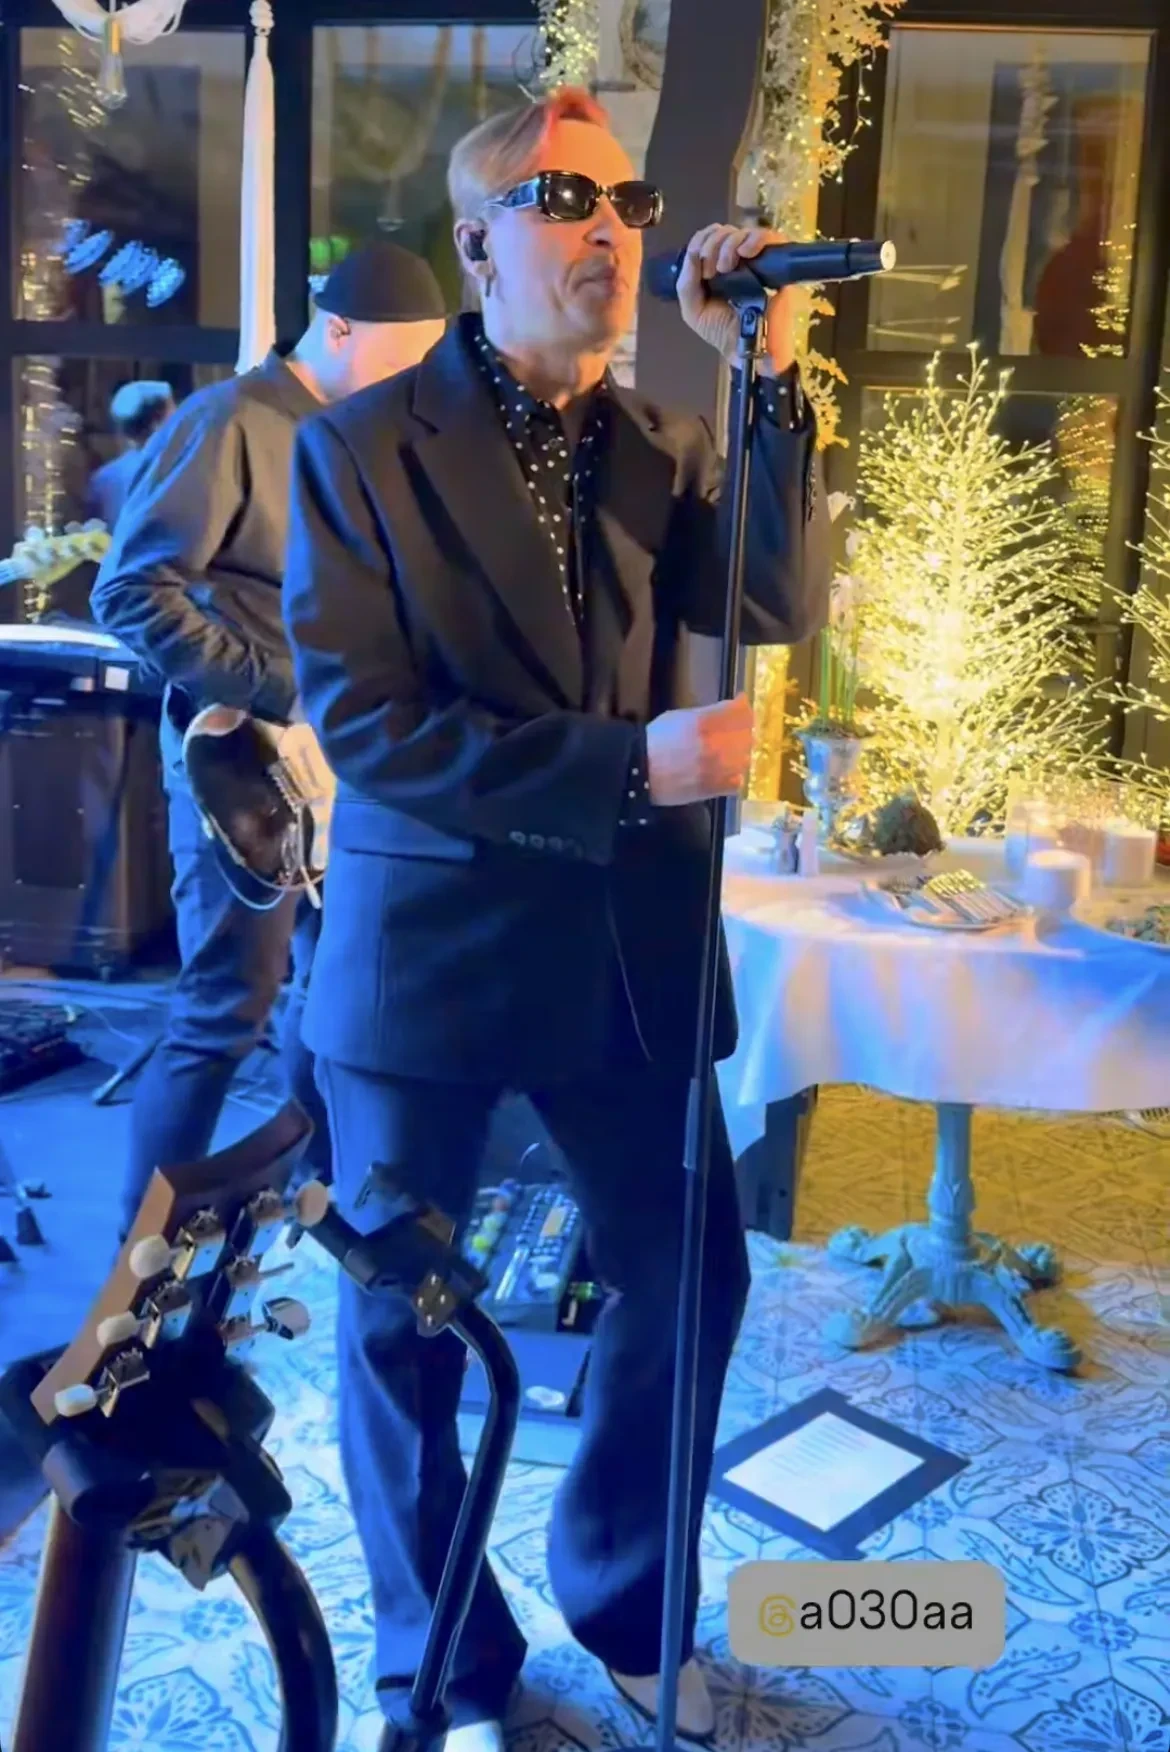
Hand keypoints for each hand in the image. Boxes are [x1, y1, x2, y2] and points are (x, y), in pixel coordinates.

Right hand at [645, 694, 753, 806]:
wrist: (640, 771)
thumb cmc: (657, 740)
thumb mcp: (680, 717)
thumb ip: (709, 713)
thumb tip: (732, 707)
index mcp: (704, 723)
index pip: (740, 713)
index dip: (743, 708)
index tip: (741, 706)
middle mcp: (715, 745)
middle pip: (747, 735)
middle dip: (742, 730)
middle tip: (732, 729)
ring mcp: (716, 769)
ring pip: (745, 759)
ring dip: (739, 753)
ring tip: (727, 752)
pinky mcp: (713, 789)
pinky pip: (737, 782)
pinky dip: (734, 776)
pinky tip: (725, 772)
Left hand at [676, 224, 796, 374]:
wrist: (748, 351)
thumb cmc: (722, 333)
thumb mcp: (693, 310)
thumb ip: (686, 283)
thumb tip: (693, 253)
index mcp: (717, 267)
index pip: (709, 237)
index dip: (701, 241)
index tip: (701, 267)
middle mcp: (737, 261)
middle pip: (725, 231)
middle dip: (713, 245)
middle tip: (712, 272)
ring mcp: (757, 262)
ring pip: (744, 232)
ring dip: (729, 245)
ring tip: (727, 268)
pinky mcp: (776, 266)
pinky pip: (770, 237)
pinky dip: (755, 239)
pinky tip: (746, 253)